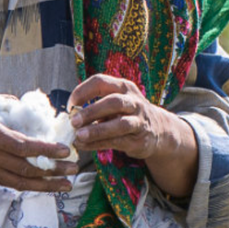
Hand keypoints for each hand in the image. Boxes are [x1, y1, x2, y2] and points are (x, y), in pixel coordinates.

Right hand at [0, 92, 77, 191]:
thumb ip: (5, 101)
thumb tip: (25, 104)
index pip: (24, 147)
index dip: (46, 151)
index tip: (65, 151)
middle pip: (27, 169)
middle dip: (53, 171)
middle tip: (74, 170)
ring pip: (21, 182)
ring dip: (46, 186)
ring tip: (66, 185)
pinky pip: (11, 183)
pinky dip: (30, 186)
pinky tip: (45, 186)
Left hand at [67, 75, 181, 157]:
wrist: (158, 130)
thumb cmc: (127, 113)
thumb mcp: (116, 102)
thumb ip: (96, 105)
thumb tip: (69, 115)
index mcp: (124, 87)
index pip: (101, 81)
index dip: (83, 91)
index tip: (70, 104)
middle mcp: (134, 102)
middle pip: (113, 102)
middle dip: (91, 111)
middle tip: (73, 121)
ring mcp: (139, 121)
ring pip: (119, 124)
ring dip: (97, 130)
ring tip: (79, 136)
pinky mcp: (140, 140)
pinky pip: (118, 142)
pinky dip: (99, 144)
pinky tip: (84, 146)